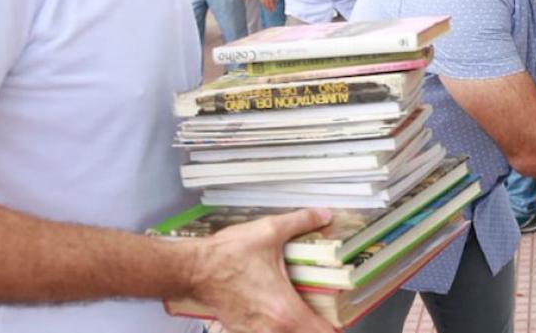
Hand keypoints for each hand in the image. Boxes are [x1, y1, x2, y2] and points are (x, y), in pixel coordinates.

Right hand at [190, 208, 335, 332]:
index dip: (337, 327)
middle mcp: (272, 330)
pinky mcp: (242, 331)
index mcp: (285, 311)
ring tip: (304, 310)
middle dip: (319, 328)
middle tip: (326, 311)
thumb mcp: (270, 231)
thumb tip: (323, 214)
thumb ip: (301, 221)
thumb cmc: (227, 255)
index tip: (342, 315)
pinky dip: (277, 327)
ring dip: (298, 327)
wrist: (192, 269)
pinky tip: (278, 310)